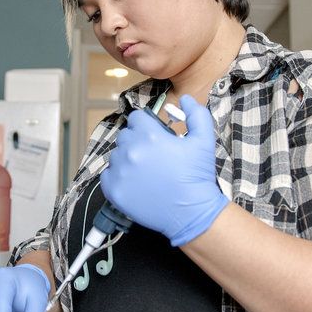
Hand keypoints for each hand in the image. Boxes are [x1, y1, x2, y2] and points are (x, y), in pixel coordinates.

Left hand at [100, 95, 228, 246]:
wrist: (192, 212)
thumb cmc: (197, 177)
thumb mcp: (204, 141)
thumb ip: (196, 114)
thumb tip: (186, 99)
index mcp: (149, 136)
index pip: (136, 118)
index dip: (147, 126)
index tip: (155, 138)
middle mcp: (131, 151)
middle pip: (125, 136)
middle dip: (137, 142)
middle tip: (153, 157)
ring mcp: (120, 172)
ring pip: (116, 155)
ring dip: (127, 159)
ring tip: (146, 172)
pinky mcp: (114, 190)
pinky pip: (107, 175)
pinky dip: (118, 177)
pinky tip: (135, 183)